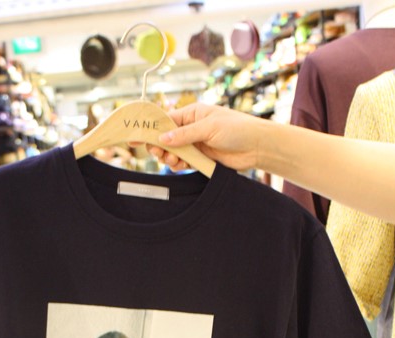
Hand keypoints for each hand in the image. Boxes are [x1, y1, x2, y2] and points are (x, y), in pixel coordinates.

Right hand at [144, 103, 264, 172]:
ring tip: (175, 162)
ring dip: (170, 158)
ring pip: (173, 152)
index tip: (137, 138)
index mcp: (192, 114)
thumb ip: (185, 134)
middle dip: (160, 147)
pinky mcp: (201, 158)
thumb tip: (163, 138)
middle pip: (165, 138)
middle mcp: (191, 128)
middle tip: (161, 154)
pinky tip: (183, 166)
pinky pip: (183, 162)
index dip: (150, 129)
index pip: (165, 120)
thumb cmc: (237, 129)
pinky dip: (179, 165)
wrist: (257, 147)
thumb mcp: (209, 128)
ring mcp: (195, 143)